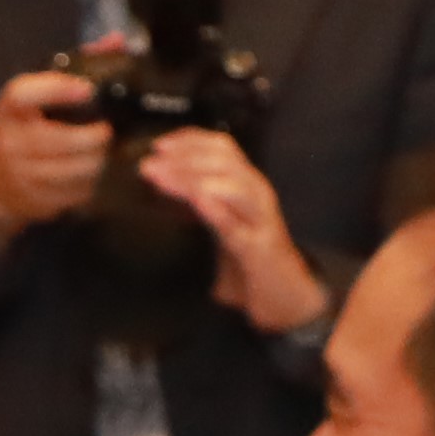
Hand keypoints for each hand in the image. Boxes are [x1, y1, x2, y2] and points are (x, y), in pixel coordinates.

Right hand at [0, 68, 112, 236]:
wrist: (1, 181)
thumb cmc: (31, 127)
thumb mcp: (44, 94)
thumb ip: (80, 64)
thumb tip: (116, 40)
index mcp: (9, 108)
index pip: (23, 94)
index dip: (55, 89)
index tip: (86, 89)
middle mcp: (9, 140)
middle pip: (56, 140)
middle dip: (92, 137)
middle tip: (107, 131)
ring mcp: (19, 174)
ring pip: (71, 170)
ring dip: (96, 162)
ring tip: (106, 152)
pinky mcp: (34, 200)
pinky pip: (73, 192)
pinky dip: (90, 183)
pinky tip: (94, 173)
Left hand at [129, 127, 323, 335]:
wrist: (285, 296)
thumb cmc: (248, 260)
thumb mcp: (220, 223)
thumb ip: (198, 203)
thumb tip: (159, 184)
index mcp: (246, 185)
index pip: (222, 146)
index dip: (189, 140)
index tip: (157, 145)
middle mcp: (256, 193)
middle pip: (223, 159)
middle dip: (183, 157)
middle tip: (149, 166)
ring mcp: (260, 218)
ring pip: (231, 183)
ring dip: (192, 177)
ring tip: (161, 180)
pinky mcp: (259, 247)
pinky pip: (237, 224)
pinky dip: (217, 209)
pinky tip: (197, 200)